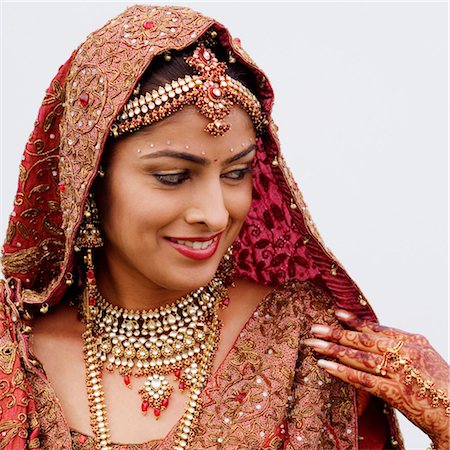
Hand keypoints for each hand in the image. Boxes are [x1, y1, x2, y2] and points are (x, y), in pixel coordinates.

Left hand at [302, 309, 449, 448]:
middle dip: (337, 333)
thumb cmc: (440, 387)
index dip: (355, 321)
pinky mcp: (397, 393)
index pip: (378, 329)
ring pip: (360, 357)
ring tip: (314, 343)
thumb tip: (373, 336)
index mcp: (414, 342)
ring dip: (334, 349)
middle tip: (315, 327)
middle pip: (364, 340)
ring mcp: (401, 373)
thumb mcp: (425, 358)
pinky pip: (364, 380)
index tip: (336, 313)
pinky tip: (325, 365)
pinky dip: (342, 372)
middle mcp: (407, 354)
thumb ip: (401, 346)